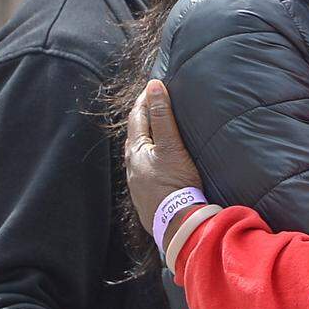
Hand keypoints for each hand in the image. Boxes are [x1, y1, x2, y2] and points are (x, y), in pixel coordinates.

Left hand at [126, 80, 202, 232]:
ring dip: (147, 140)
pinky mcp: (146, 196)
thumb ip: (163, 116)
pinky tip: (161, 163)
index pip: (138, 116)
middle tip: (157, 105)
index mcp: (136, 150)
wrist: (177, 222)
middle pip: (136, 135)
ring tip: (159, 132)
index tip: (155, 86)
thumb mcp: (171, 145)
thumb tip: (154, 86)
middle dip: (144, 118)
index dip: (146, 99)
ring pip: (139, 154)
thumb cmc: (174, 183)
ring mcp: (138, 182)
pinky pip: (146, 170)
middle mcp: (132, 166)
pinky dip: (151, 158)